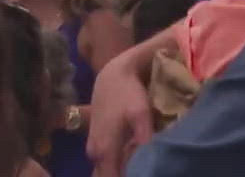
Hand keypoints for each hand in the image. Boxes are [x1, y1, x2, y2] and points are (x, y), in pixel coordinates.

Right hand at [85, 49, 155, 176]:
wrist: (111, 76)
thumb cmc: (127, 94)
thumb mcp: (141, 113)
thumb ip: (144, 138)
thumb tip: (151, 161)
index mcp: (104, 151)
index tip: (144, 175)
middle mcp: (95, 155)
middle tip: (146, 171)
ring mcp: (93, 150)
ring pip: (106, 172)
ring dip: (120, 172)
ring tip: (142, 168)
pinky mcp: (96, 144)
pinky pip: (105, 164)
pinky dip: (117, 166)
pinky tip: (132, 161)